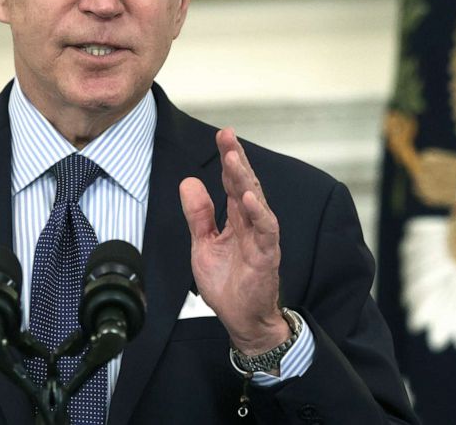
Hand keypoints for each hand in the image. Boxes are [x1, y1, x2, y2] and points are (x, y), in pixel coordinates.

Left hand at [179, 128, 289, 354]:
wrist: (241, 320)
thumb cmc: (227, 284)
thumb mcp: (203, 245)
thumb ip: (198, 215)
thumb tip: (188, 182)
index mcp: (236, 219)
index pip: (232, 183)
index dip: (228, 159)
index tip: (223, 136)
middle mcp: (251, 223)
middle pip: (245, 184)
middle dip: (236, 159)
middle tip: (228, 136)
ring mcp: (261, 237)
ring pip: (256, 201)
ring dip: (245, 179)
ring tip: (234, 159)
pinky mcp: (267, 255)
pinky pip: (266, 230)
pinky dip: (259, 213)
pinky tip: (250, 197)